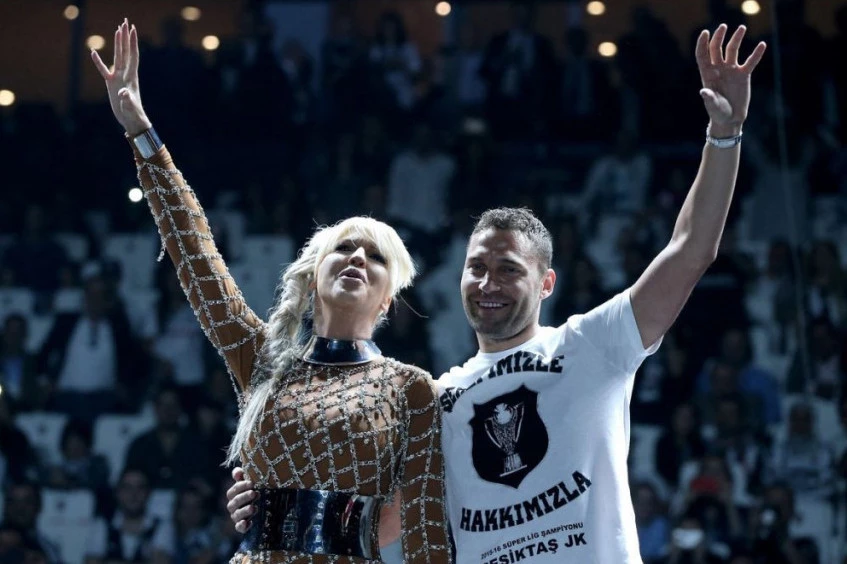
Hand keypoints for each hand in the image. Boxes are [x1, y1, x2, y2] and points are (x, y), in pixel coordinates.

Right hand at [91, 18, 151, 134]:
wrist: (132, 120)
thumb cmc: (133, 114)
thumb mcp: (129, 107)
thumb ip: (127, 100)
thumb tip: (123, 93)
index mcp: (131, 77)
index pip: (132, 55)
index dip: (132, 42)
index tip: (132, 29)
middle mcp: (126, 74)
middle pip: (125, 52)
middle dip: (125, 37)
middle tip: (125, 22)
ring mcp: (118, 78)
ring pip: (117, 57)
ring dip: (117, 44)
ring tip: (117, 30)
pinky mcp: (111, 84)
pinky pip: (103, 70)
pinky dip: (98, 61)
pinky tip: (93, 52)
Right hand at [226, 467, 256, 533]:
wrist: (262, 508)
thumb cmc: (253, 492)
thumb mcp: (249, 483)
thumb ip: (242, 476)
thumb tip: (237, 471)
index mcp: (233, 495)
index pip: (234, 490)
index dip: (242, 486)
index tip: (252, 483)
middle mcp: (233, 506)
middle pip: (235, 502)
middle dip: (245, 497)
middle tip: (255, 493)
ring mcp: (236, 516)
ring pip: (237, 514)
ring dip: (244, 511)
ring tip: (254, 508)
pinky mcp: (241, 526)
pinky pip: (239, 528)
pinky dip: (242, 526)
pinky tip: (248, 522)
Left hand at [695, 24, 766, 137]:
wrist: (730, 119)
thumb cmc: (718, 113)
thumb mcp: (713, 106)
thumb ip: (709, 98)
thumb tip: (704, 91)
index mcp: (707, 74)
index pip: (702, 55)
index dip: (702, 43)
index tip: (705, 32)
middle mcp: (718, 69)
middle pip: (716, 49)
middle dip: (718, 37)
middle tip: (723, 26)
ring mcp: (731, 71)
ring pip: (732, 50)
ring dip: (736, 39)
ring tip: (742, 28)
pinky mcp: (743, 75)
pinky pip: (750, 61)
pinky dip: (756, 54)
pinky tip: (762, 44)